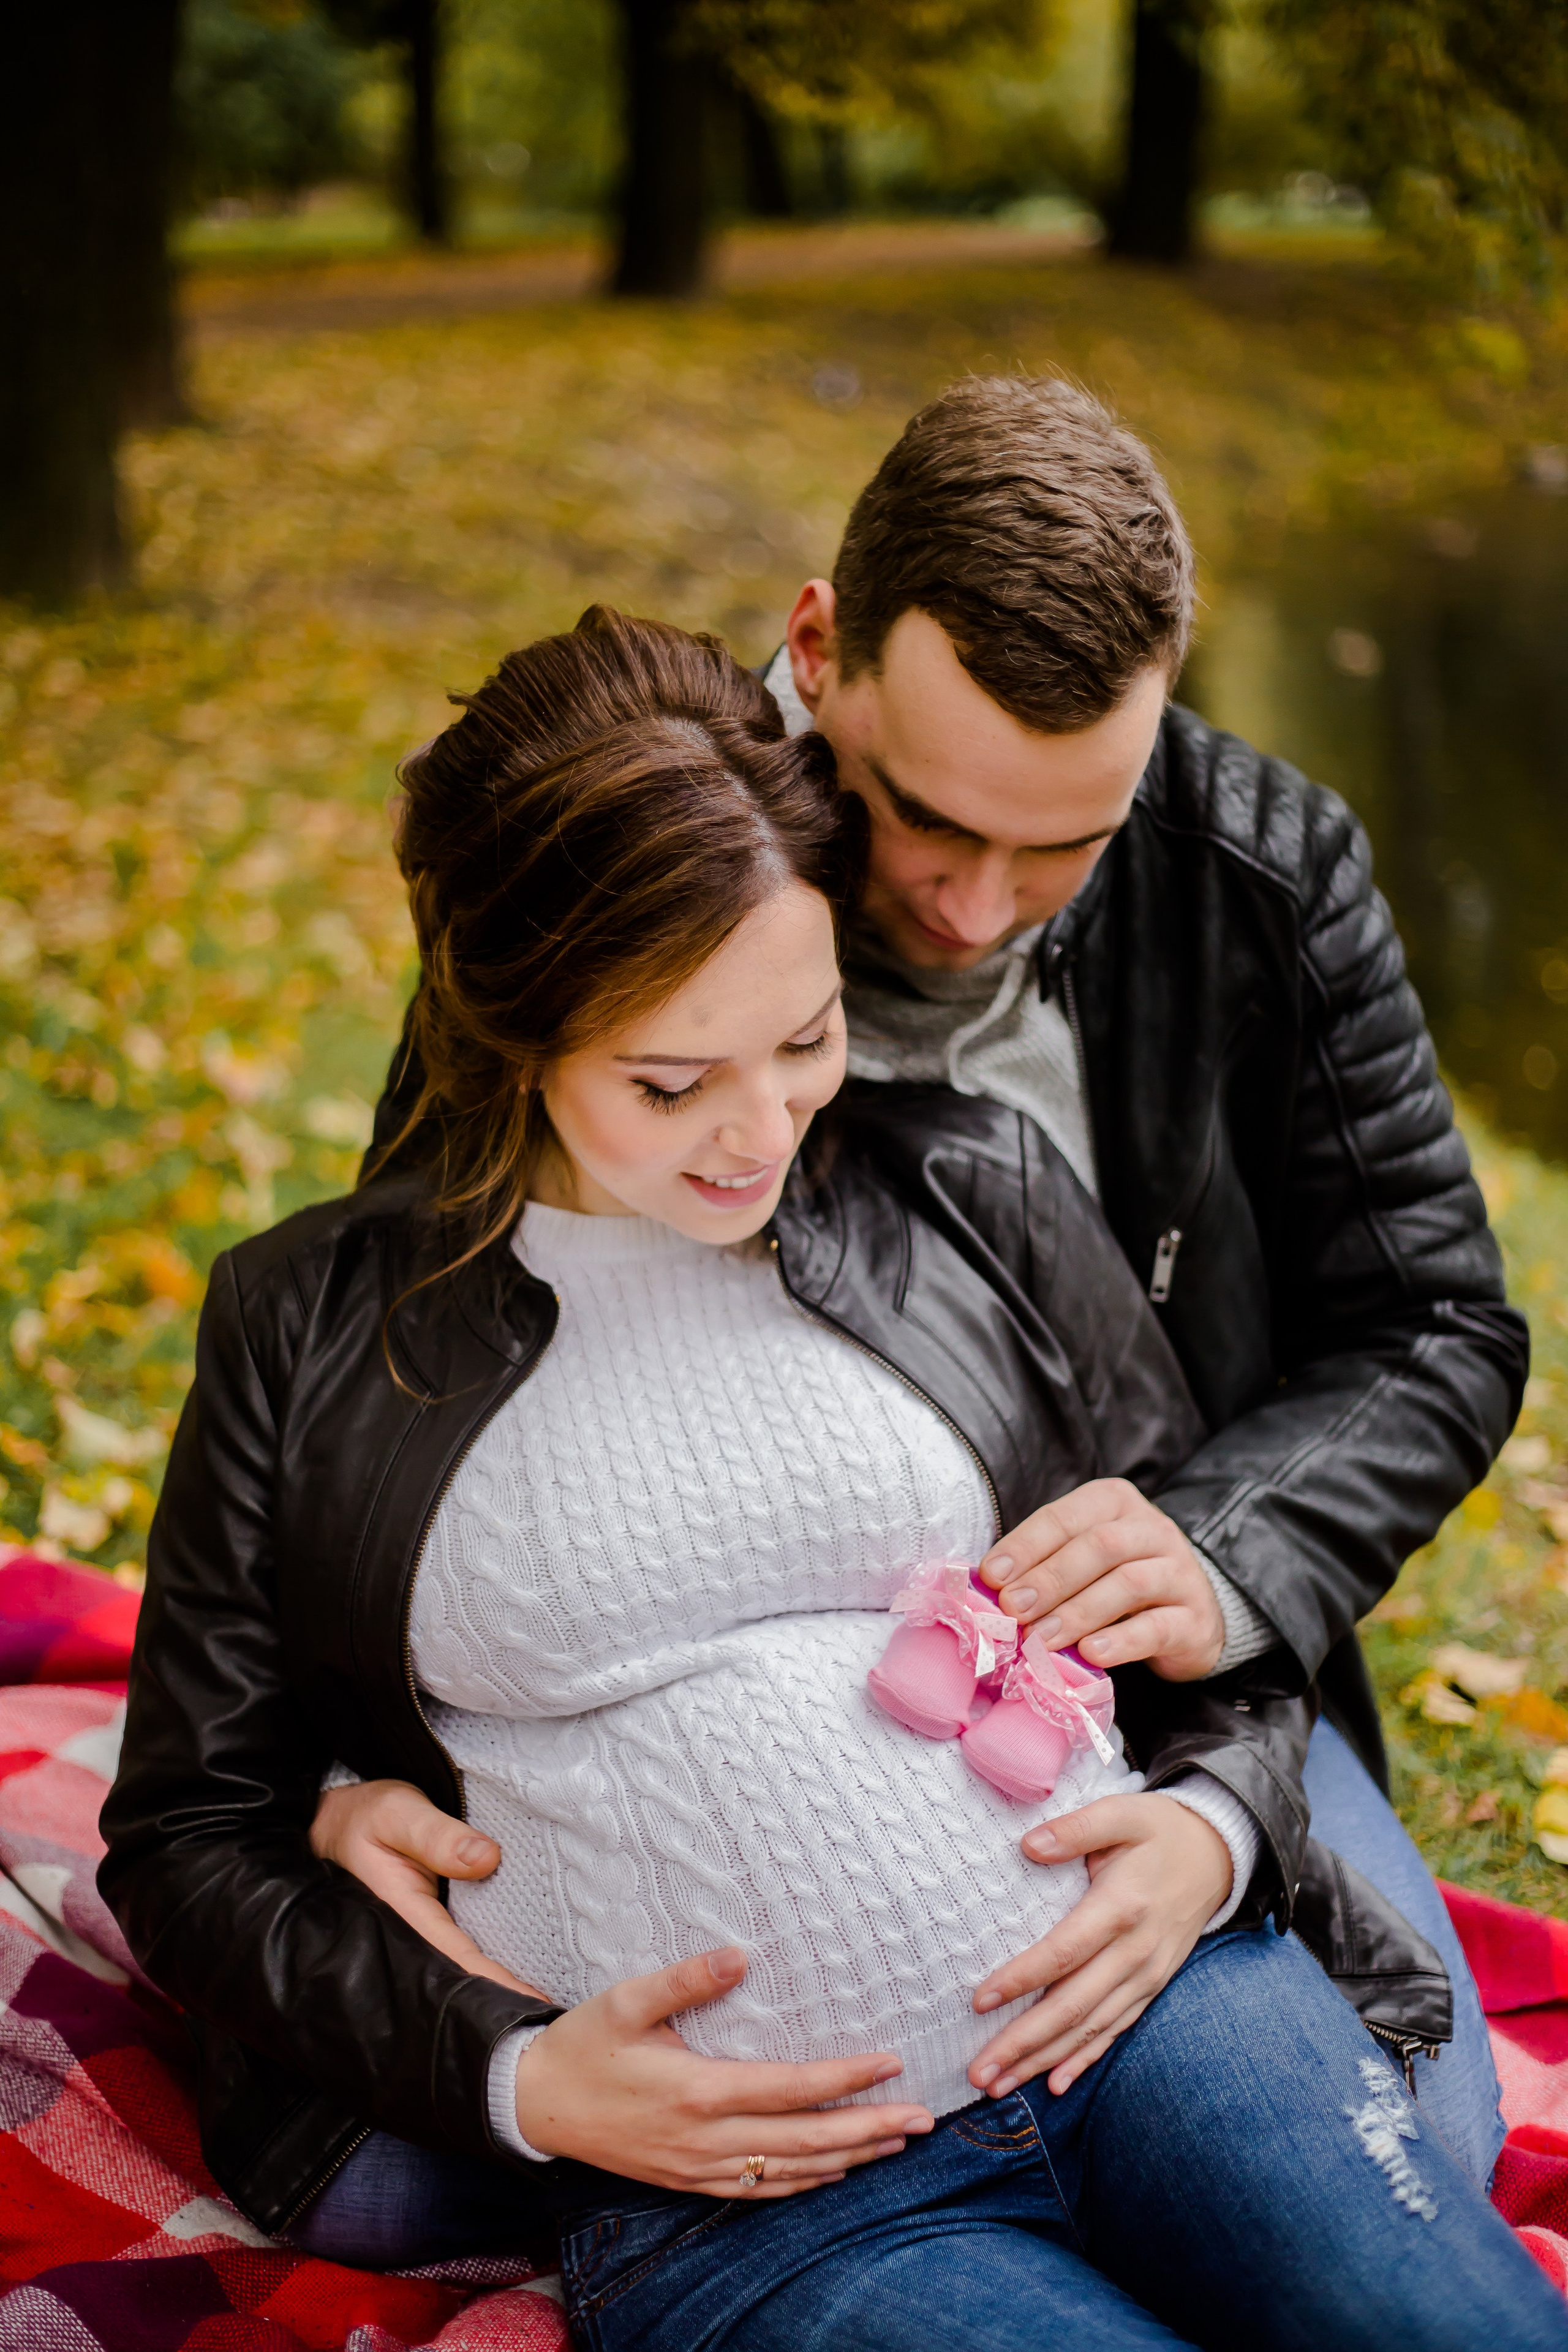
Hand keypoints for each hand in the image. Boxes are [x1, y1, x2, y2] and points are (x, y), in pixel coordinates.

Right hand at [309, 1777, 548, 1999]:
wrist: (335, 1821)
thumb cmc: (365, 1816)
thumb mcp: (397, 1813)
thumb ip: (437, 1835)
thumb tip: (487, 1858)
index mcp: (402, 1915)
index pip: (457, 1958)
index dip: (495, 1984)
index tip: (533, 2005)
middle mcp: (411, 1934)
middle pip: (461, 1977)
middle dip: (501, 2001)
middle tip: (550, 2020)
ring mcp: (420, 1933)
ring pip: (461, 1969)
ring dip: (497, 1988)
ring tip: (543, 2012)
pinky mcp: (428, 1923)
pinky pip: (461, 1949)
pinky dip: (488, 1965)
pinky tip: (517, 1980)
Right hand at [514, 1946, 934, 2198]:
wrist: (535, 2105)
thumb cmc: (583, 2045)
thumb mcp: (626, 2000)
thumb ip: (685, 1979)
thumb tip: (738, 1955)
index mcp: (697, 2091)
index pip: (791, 2090)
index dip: (846, 2079)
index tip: (891, 2063)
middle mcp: (705, 2139)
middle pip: (805, 2141)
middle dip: (869, 2129)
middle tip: (922, 2118)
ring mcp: (699, 2168)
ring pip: (789, 2171)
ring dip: (848, 2158)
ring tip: (895, 2143)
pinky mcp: (689, 2182)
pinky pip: (759, 2191)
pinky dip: (803, 2184)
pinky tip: (832, 2173)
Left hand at [967, 1794, 1232, 2098]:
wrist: (1218, 1853)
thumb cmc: (1159, 1829)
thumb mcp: (1121, 1812)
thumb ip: (1076, 1828)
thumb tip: (1028, 1845)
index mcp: (1122, 1906)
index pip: (1064, 1952)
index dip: (1022, 1978)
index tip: (979, 2001)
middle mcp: (1136, 1951)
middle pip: (1073, 2006)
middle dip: (1023, 2043)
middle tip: (979, 2073)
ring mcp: (1147, 1974)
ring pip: (1090, 2028)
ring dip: (1044, 2060)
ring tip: (999, 2084)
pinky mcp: (1152, 1986)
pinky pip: (1116, 2029)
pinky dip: (1086, 2059)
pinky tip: (1057, 2084)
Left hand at [978, 1479, 1223, 1680]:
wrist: (1188, 1616)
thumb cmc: (1116, 1582)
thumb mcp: (1080, 1562)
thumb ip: (1041, 1565)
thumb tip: (988, 1586)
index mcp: (1114, 1503)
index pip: (1065, 1517)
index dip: (1025, 1546)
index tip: (992, 1577)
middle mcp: (1152, 1529)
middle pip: (1099, 1546)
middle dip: (1049, 1579)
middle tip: (1013, 1610)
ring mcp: (1179, 1571)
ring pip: (1129, 1582)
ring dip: (1078, 1612)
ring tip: (1041, 1639)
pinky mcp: (1195, 1618)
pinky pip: (1158, 1627)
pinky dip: (1121, 1641)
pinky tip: (1091, 1654)